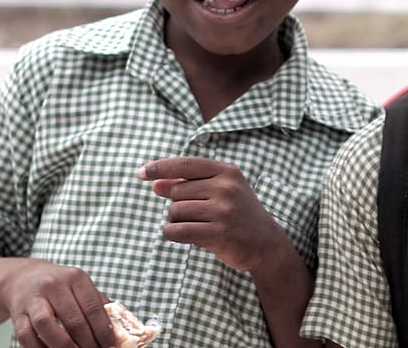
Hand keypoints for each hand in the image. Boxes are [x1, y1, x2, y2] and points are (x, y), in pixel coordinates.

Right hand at [0, 258, 115, 347]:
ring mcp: (34, 299)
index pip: (93, 307)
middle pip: (73, 320)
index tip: (110, 346)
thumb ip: (97, 303)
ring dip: (64, 347)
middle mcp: (55, 285)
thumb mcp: (79, 286)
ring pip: (47, 327)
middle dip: (87, 343)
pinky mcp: (18, 313)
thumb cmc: (59, 286)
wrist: (23, 278)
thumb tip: (116, 329)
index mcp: (76, 277)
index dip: (103, 331)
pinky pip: (27, 336)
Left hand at [139, 157, 286, 273]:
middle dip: (177, 204)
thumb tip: (155, 184)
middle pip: (177, 191)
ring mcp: (224, 210)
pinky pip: (179, 231)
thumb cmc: (237, 214)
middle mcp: (226, 187)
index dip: (161, 167)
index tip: (142, 173)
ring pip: (176, 211)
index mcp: (226, 171)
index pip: (186, 164)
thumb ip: (189, 185)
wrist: (266, 243)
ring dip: (176, 221)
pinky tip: (183, 235)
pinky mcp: (220, 233)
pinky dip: (173, 233)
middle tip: (197, 214)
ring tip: (197, 226)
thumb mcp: (219, 192)